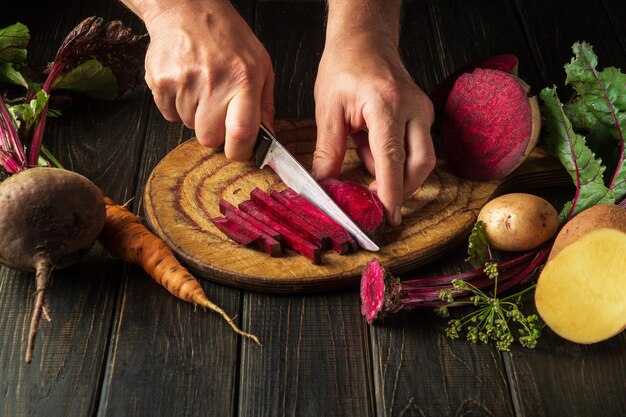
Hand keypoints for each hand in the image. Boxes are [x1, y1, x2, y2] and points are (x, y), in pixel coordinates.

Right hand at [140, 0, 274, 159]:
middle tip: (217, 112)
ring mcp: (184, 81)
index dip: (239, 151)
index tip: (238, 150)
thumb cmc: (228, 37)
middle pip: (209, 138)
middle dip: (214, 133)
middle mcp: (214, 81)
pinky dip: (176, 106)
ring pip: (188, 126)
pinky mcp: (160, 81)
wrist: (187, 8)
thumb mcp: (260, 65)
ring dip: (195, 115)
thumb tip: (268, 139)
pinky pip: (168, 115)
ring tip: (201, 87)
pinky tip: (185, 84)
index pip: (241, 133)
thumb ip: (265, 105)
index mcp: (244, 80)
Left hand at [312, 37, 434, 225]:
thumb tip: (325, 185)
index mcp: (385, 104)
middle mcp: (412, 108)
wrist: (364, 40)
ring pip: (422, 159)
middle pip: (420, 164)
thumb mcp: (328, 109)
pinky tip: (370, 144)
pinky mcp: (422, 115)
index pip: (392, 157)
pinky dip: (395, 159)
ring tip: (361, 152)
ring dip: (396, 172)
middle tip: (373, 201)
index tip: (389, 215)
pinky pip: (416, 148)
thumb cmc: (344, 68)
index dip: (392, 190)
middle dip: (400, 189)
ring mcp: (422, 111)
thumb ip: (327, 151)